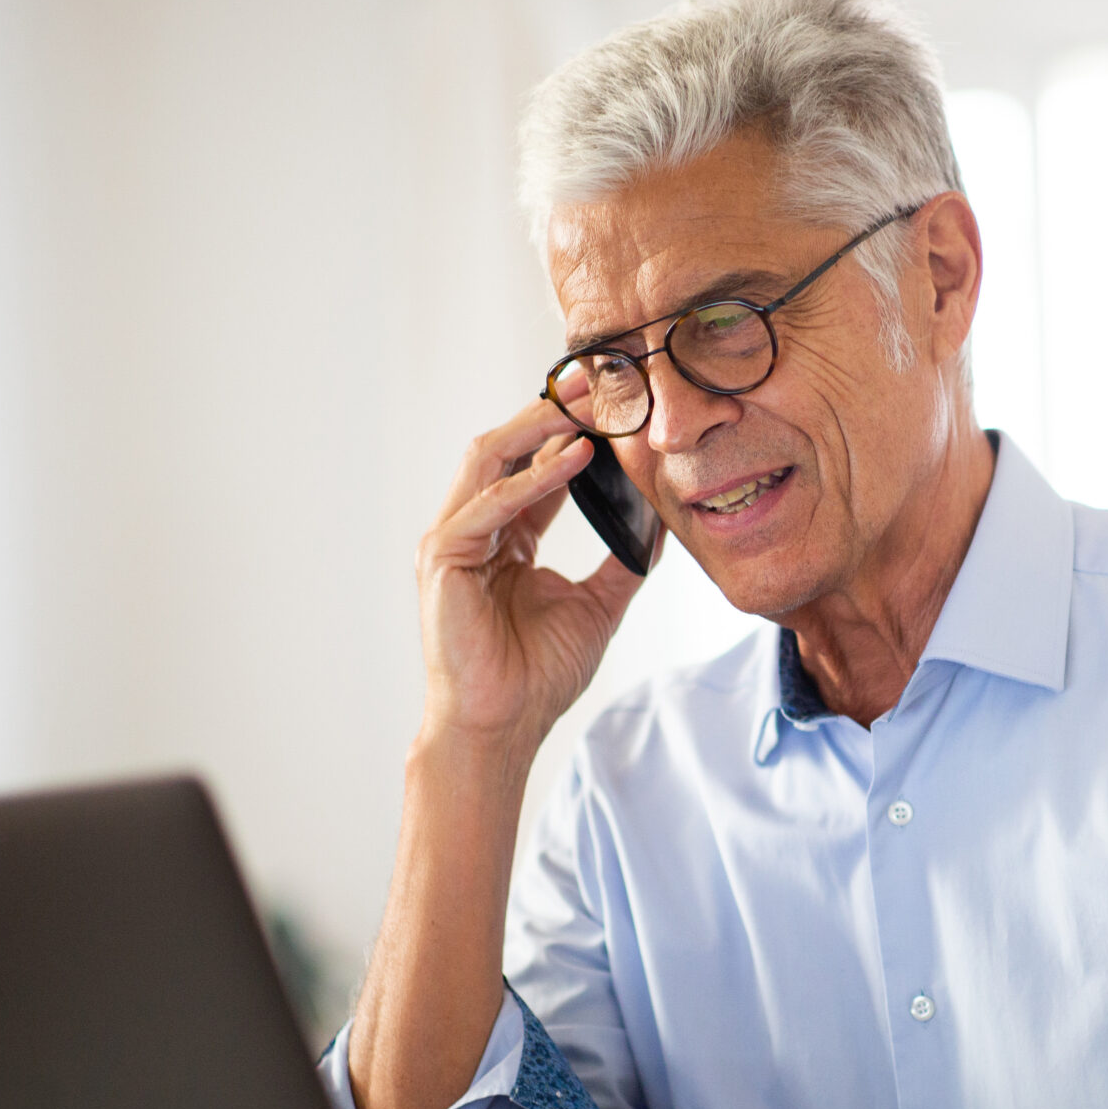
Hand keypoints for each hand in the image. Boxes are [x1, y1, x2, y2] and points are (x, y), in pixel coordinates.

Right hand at [415, 382, 650, 752]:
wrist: (502, 727)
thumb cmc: (536, 675)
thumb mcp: (598, 604)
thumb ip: (625, 561)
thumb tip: (663, 522)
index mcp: (503, 536)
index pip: (534, 466)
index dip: (570, 432)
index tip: (614, 403)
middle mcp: (472, 528)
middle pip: (507, 449)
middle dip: (552, 412)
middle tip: (600, 381)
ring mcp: (452, 540)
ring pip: (490, 460)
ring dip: (539, 428)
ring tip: (588, 406)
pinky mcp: (444, 558)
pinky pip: (489, 504)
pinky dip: (532, 479)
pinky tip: (574, 457)